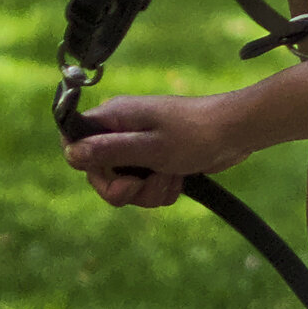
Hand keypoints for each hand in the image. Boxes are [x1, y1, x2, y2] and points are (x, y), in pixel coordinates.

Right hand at [62, 92, 249, 208]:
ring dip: (148, 191)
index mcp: (114, 117)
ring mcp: (139, 146)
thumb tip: (71, 152)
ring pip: (125, 185)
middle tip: (143, 184)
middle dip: (124, 188)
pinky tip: (179, 179)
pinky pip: (144, 187)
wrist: (236, 134)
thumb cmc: (195, 134)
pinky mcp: (156, 160)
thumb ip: (110, 150)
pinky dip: (160, 190)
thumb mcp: (150, 147)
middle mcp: (122, 130)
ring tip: (171, 177)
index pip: (74, 138)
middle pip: (100, 173)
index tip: (105, 174)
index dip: (82, 162)